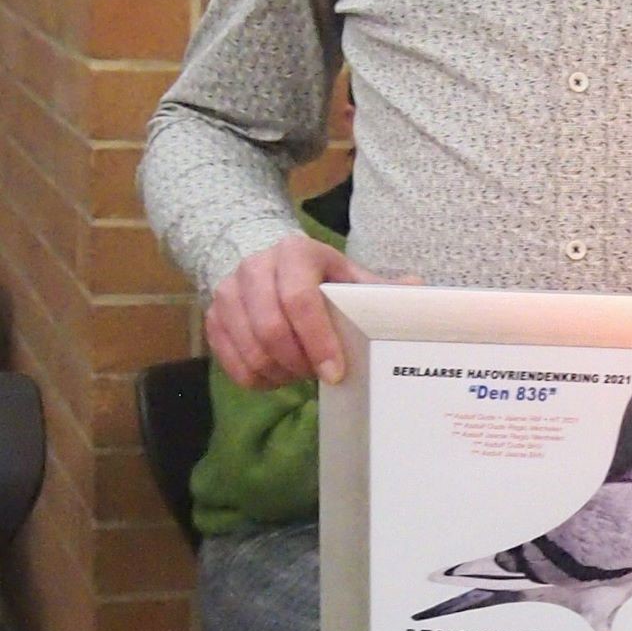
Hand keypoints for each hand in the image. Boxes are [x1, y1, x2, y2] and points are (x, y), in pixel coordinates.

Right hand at [206, 232, 384, 389]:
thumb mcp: (347, 276)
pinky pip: (230, 362)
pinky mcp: (212, 317)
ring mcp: (227, 292)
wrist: (266, 266)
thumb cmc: (317, 276)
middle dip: (298, 362)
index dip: (318, 341)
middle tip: (319, 375)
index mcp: (294, 252)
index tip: (335, 372)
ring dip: (279, 373)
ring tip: (300, 375)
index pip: (300, 300)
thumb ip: (378, 288)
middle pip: (270, 329)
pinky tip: (277, 376)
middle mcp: (254, 268)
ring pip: (250, 349)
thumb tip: (419, 289)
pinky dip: (256, 378)